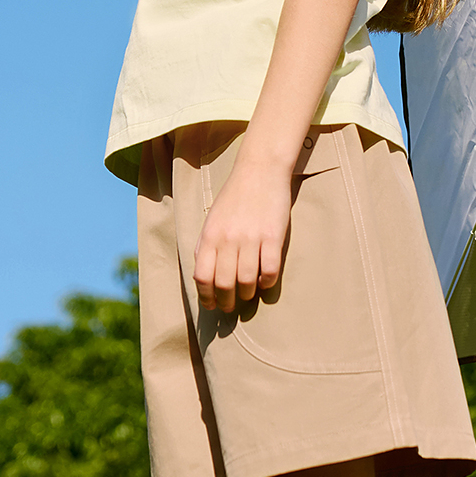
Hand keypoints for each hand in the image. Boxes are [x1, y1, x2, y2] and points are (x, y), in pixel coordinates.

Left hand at [193, 160, 292, 312]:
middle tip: (230, 306)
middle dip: (226, 302)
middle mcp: (228, 239)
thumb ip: (206, 245)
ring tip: (248, 293)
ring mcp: (251, 238)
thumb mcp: (212, 219)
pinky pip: (269, 271)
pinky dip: (267, 282)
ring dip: (247, 294)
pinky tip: (265, 280)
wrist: (259, 170)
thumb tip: (204, 276)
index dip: (206, 297)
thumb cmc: (235, 196)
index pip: (202, 277)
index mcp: (209, 235)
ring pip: (246, 281)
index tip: (211, 305)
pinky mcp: (273, 237)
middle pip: (224, 284)